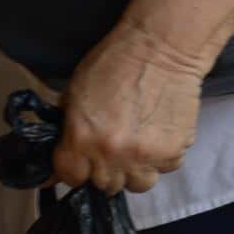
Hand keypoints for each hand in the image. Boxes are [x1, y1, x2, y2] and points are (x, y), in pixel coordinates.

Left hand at [50, 17, 206, 194]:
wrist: (160, 48)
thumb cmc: (112, 63)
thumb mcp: (74, 93)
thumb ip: (66, 130)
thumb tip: (59, 159)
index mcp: (82, 138)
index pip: (70, 177)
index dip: (73, 167)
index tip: (78, 158)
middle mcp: (113, 154)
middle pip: (104, 185)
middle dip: (102, 169)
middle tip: (108, 147)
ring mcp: (146, 157)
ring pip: (136, 184)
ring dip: (131, 170)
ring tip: (133, 146)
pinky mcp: (173, 154)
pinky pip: (162, 170)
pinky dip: (157, 159)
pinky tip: (154, 135)